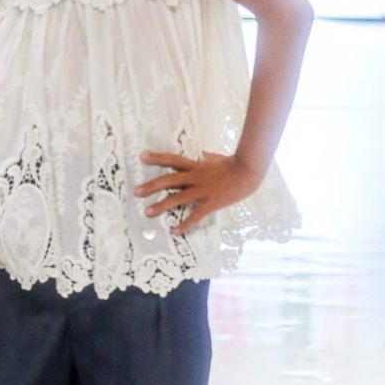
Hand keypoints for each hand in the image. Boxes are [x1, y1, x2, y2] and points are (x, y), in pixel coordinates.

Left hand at [136, 150, 263, 234]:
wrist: (248, 171)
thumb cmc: (233, 164)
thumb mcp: (215, 158)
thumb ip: (205, 157)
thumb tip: (200, 153)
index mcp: (196, 165)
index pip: (172, 159)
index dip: (157, 158)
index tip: (141, 156)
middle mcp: (195, 177)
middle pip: (169, 180)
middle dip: (152, 186)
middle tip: (136, 192)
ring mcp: (202, 190)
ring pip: (177, 198)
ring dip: (161, 205)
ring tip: (147, 212)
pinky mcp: (211, 203)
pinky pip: (195, 215)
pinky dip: (185, 224)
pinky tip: (175, 231)